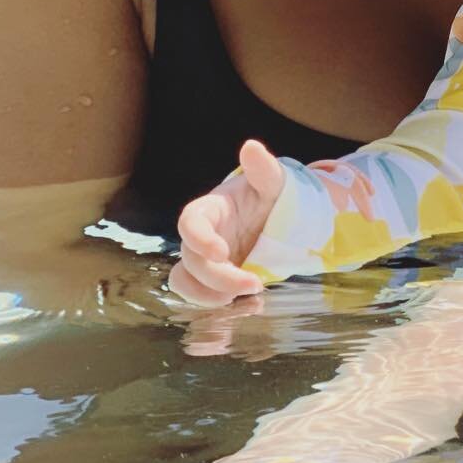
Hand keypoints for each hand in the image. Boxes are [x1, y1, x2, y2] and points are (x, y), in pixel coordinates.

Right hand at [167, 140, 284, 307]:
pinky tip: (231, 315)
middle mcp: (200, 236)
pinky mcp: (211, 280)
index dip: (199, 239)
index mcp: (210, 210)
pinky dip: (208, 307)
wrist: (277, 220)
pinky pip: (197, 297)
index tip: (222, 252)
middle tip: (252, 283)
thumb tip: (251, 147)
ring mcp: (203, 260)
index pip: (189, 222)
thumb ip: (263, 168)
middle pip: (191, 260)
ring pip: (185, 281)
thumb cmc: (270, 195)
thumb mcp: (274, 181)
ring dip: (206, 296)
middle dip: (218, 276)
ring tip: (238, 300)